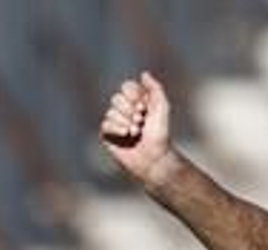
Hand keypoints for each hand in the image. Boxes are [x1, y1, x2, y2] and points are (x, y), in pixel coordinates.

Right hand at [100, 71, 177, 187]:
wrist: (155, 158)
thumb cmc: (160, 134)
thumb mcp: (162, 107)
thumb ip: (155, 88)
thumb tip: (144, 74)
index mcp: (137, 102)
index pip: (126, 87)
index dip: (134, 95)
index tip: (145, 107)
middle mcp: (125, 111)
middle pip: (117, 98)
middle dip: (130, 110)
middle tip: (141, 122)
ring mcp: (116, 123)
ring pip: (111, 111)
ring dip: (126, 122)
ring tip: (136, 132)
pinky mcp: (108, 135)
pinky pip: (105, 123)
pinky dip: (117, 128)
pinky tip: (126, 135)